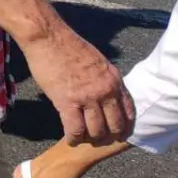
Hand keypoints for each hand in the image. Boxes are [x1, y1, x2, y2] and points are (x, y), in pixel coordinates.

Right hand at [21, 24, 134, 145]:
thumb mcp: (97, 61)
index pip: (129, 111)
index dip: (125, 127)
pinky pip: (75, 129)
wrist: (48, 37)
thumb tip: (105, 94)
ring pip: (96, 130)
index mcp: (114, 80)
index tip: (120, 134)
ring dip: (91, 139)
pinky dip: (74, 138)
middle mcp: (105, 91)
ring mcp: (87, 97)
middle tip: (101, 140)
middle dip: (109, 137)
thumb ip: (105, 79)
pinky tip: (71, 140)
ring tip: (84, 140)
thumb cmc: (68, 45)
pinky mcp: (67, 101)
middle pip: (115, 125)